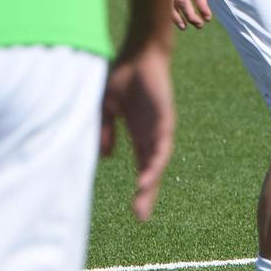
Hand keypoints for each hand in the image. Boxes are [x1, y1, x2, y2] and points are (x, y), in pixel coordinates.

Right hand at [100, 45, 175, 220]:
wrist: (139, 52)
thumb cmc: (123, 75)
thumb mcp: (107, 108)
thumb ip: (106, 131)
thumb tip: (106, 156)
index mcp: (139, 133)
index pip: (142, 165)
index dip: (140, 187)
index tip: (134, 211)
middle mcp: (151, 134)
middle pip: (151, 170)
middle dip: (146, 194)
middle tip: (140, 218)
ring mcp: (159, 128)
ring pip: (157, 162)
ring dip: (150, 183)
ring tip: (141, 203)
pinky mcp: (165, 120)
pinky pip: (161, 146)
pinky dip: (154, 163)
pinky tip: (147, 178)